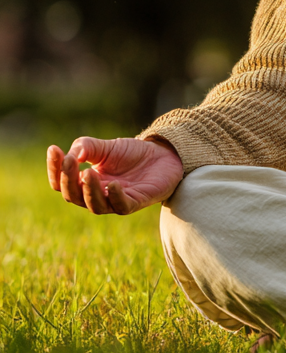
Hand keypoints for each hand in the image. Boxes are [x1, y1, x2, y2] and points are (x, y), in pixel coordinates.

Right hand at [46, 136, 183, 214]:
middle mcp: (97, 195)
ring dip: (89, 190)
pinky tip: (113, 184)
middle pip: (73, 196)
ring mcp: (116, 200)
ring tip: (88, 172)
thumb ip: (86, 147)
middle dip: (68, 180)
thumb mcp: (106, 146)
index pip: (61, 182)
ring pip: (95, 205)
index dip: (55, 169)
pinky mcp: (136, 202)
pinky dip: (115, 197)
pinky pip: (121, 206)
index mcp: (85, 182)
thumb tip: (71, 154)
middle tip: (70, 161)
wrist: (164, 154)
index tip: (53, 149)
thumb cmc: (132, 154)